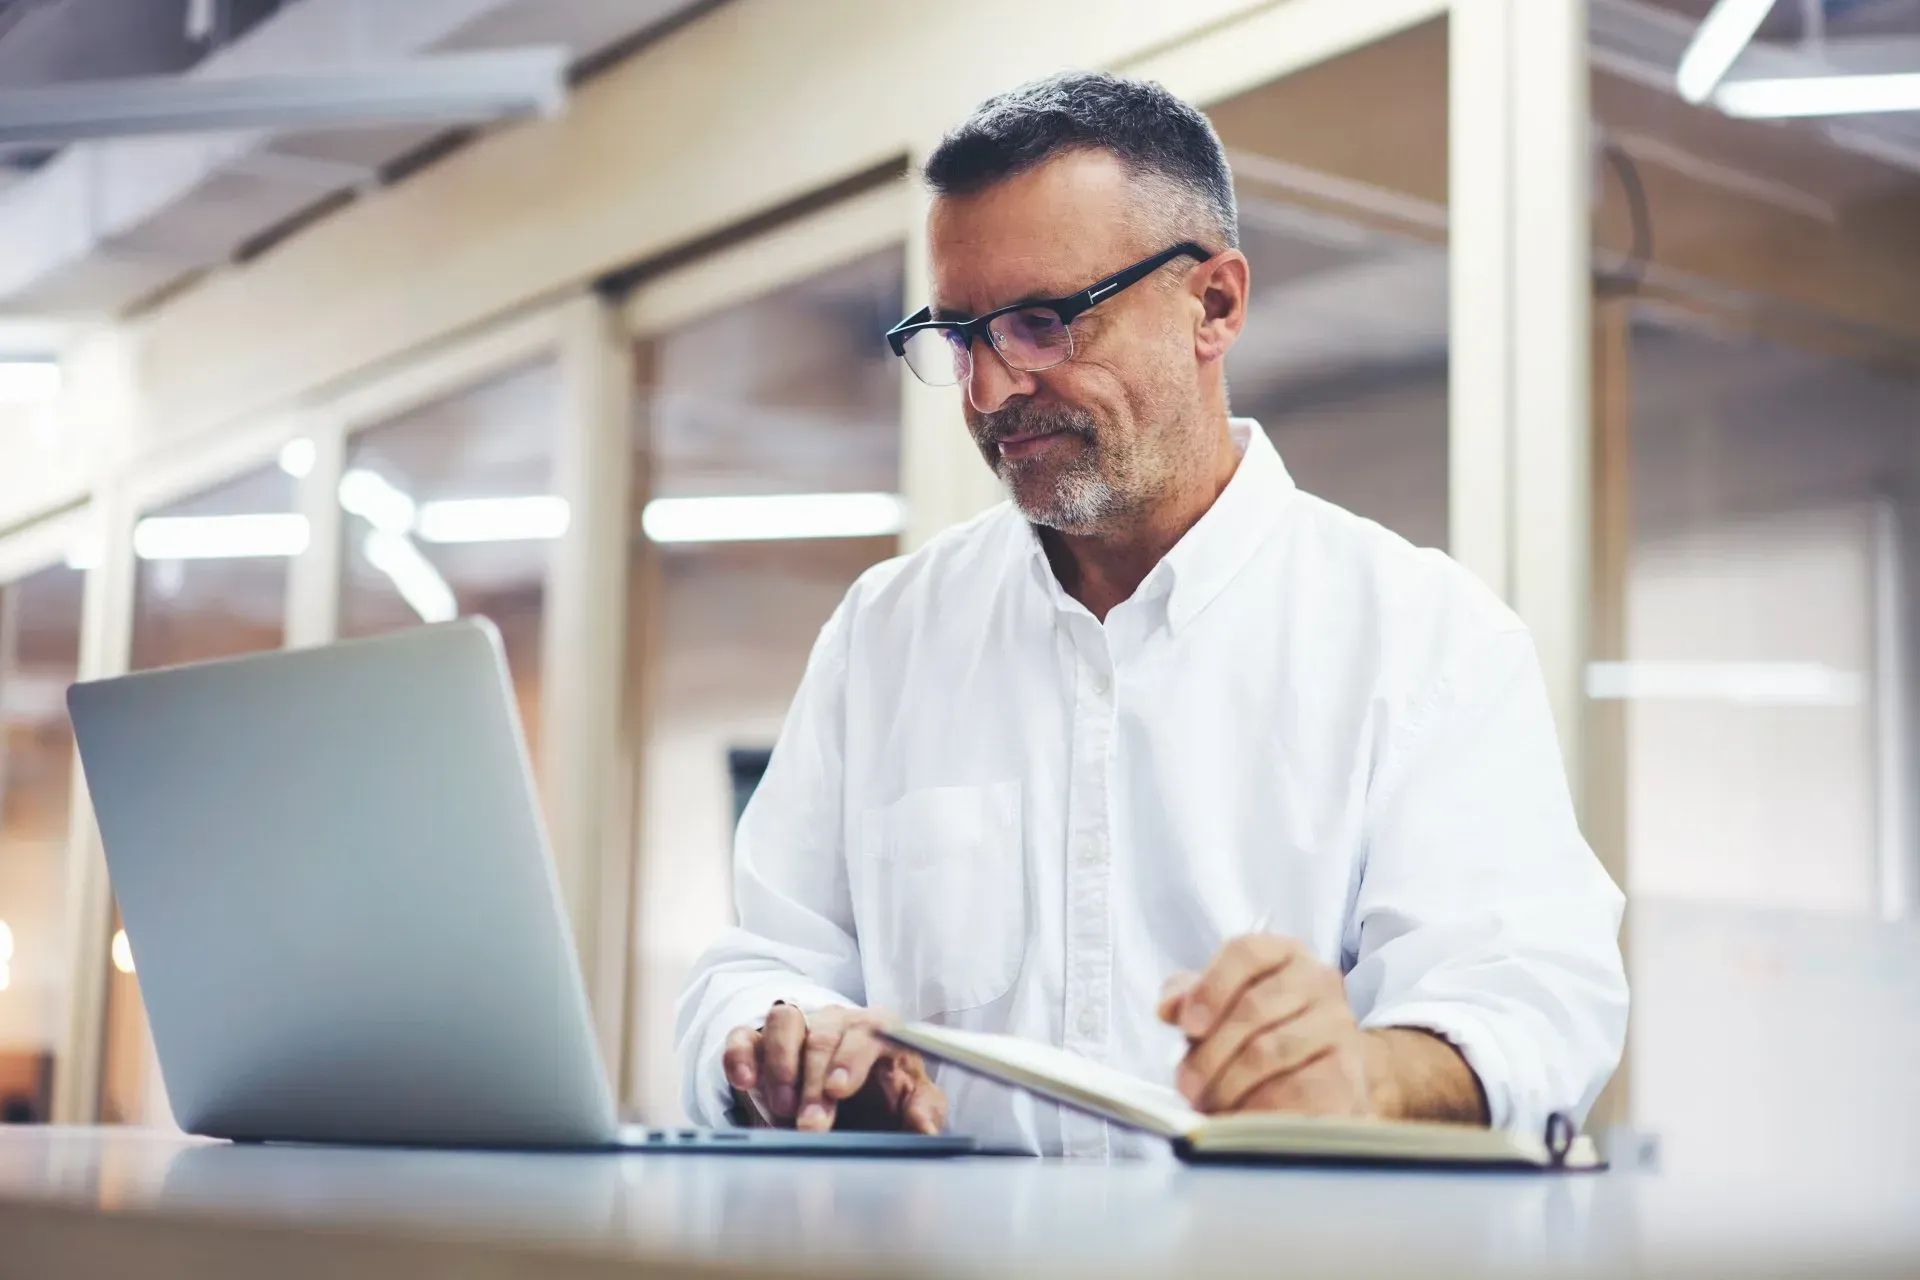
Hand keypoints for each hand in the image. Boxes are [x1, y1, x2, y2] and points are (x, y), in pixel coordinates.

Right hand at [721, 1004, 947, 1133]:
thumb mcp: (910, 1101)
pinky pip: (744, 1036)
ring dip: (780, 1063)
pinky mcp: (760, 1041)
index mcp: (878, 1030)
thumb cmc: (883, 1095)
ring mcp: (798, 1027)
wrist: (849, 1098)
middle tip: (810, 1125)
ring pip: (784, 1022)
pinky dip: (740, 1054)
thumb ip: (924, 1111)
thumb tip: (926, 1128)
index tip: (838, 1091)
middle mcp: (836, 1021)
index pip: (869, 1029)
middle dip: (814, 1081)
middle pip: (823, 1035)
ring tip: (782, 1106)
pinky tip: (743, 1081)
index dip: (851, 1057)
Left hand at [1158, 934, 1377, 1117]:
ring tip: (1209, 1105)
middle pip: (1252, 1009)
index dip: (1210, 987)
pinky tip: (1243, 1117)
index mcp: (1284, 954)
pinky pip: (1297, 1091)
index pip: (1245, 953)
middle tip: (1187, 1085)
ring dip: (1229, 1085)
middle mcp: (1318, 980)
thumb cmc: (1266, 1031)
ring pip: (1271, 1052)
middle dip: (1209, 1053)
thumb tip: (1169, 1008)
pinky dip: (1262, 1107)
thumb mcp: (1225, 1004)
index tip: (1186, 1026)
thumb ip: (1191, 998)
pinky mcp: (1349, 1073)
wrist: (1331, 1070)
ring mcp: (1339, 1025)